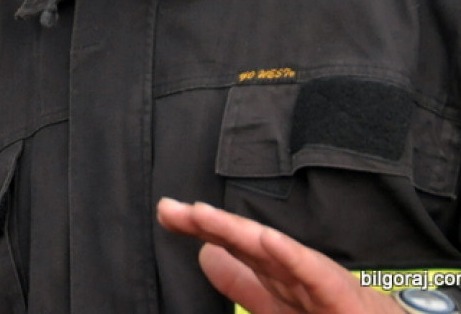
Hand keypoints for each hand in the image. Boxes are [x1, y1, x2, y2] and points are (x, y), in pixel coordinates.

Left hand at [156, 198, 401, 313]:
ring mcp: (321, 287)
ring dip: (238, 232)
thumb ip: (245, 284)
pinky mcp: (346, 302)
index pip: (236, 247)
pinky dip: (293, 257)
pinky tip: (267, 239)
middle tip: (171, 209)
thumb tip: (205, 255)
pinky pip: (318, 278)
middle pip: (249, 243)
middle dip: (210, 224)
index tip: (166, 213)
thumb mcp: (281, 306)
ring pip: (276, 255)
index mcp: (281, 280)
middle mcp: (297, 277)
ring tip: (202, 216)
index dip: (202, 228)